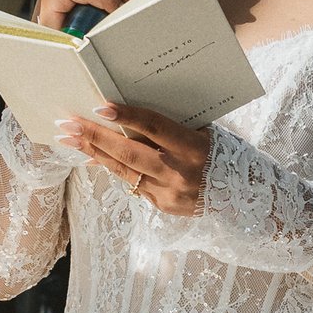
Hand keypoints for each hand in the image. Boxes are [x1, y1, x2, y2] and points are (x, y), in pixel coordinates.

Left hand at [57, 103, 210, 215]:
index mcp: (193, 147)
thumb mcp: (205, 133)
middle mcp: (178, 172)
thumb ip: (173, 128)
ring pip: (124, 171)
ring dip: (94, 153)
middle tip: (67, 124)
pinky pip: (133, 184)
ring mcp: (168, 192)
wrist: (244, 197)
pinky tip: (94, 157)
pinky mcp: (163, 205)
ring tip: (69, 139)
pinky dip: (114, 169)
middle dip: (95, 137)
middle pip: (129, 152)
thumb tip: (132, 117)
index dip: (127, 117)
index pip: (154, 128)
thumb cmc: (225, 154)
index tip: (100, 107)